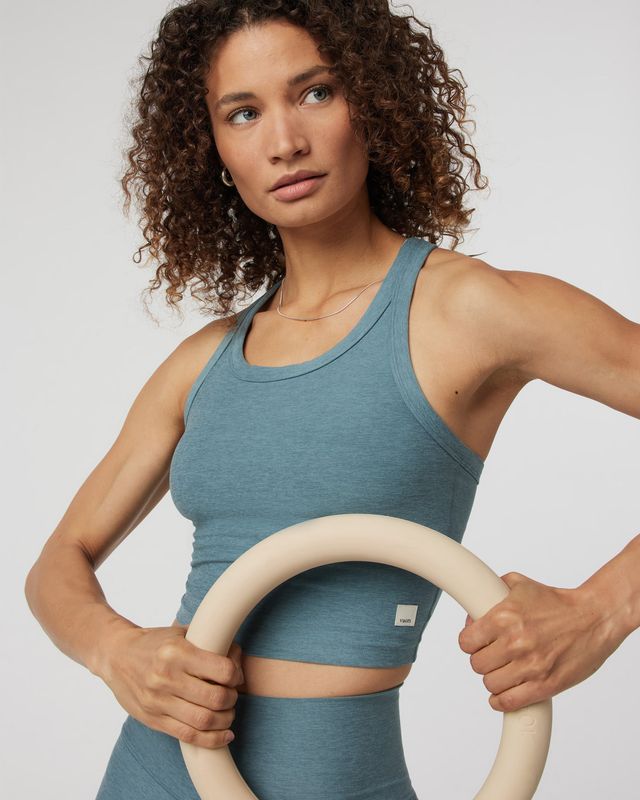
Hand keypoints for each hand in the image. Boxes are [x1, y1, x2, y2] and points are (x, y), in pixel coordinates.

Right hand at [101, 624, 244, 748]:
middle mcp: (167, 677)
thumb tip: (238, 656)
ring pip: (204, 720)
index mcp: (177, 652)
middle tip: (233, 695)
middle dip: (232, 699)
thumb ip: (209, 642)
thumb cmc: (154, 642)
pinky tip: (223, 735)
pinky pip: (188, 736)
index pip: (221, 670)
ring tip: (228, 713)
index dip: (236, 675)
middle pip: (216, 698)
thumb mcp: (181, 633)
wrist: (116, 655)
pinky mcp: (153, 719)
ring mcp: (158, 701)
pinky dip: (211, 740)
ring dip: (225, 720)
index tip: (236, 676)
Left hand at [457, 571, 621, 711]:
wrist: (594, 617)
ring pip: (490, 684)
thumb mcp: (519, 584)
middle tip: (492, 656)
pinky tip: (503, 694)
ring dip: (493, 679)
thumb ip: (491, 592)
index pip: (466, 642)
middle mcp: (515, 642)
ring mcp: (531, 666)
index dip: (469, 643)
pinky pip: (510, 701)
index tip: (476, 643)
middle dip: (482, 660)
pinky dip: (501, 701)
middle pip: (477, 665)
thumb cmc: (556, 601)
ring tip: (502, 672)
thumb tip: (471, 616)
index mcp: (504, 617)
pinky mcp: (546, 685)